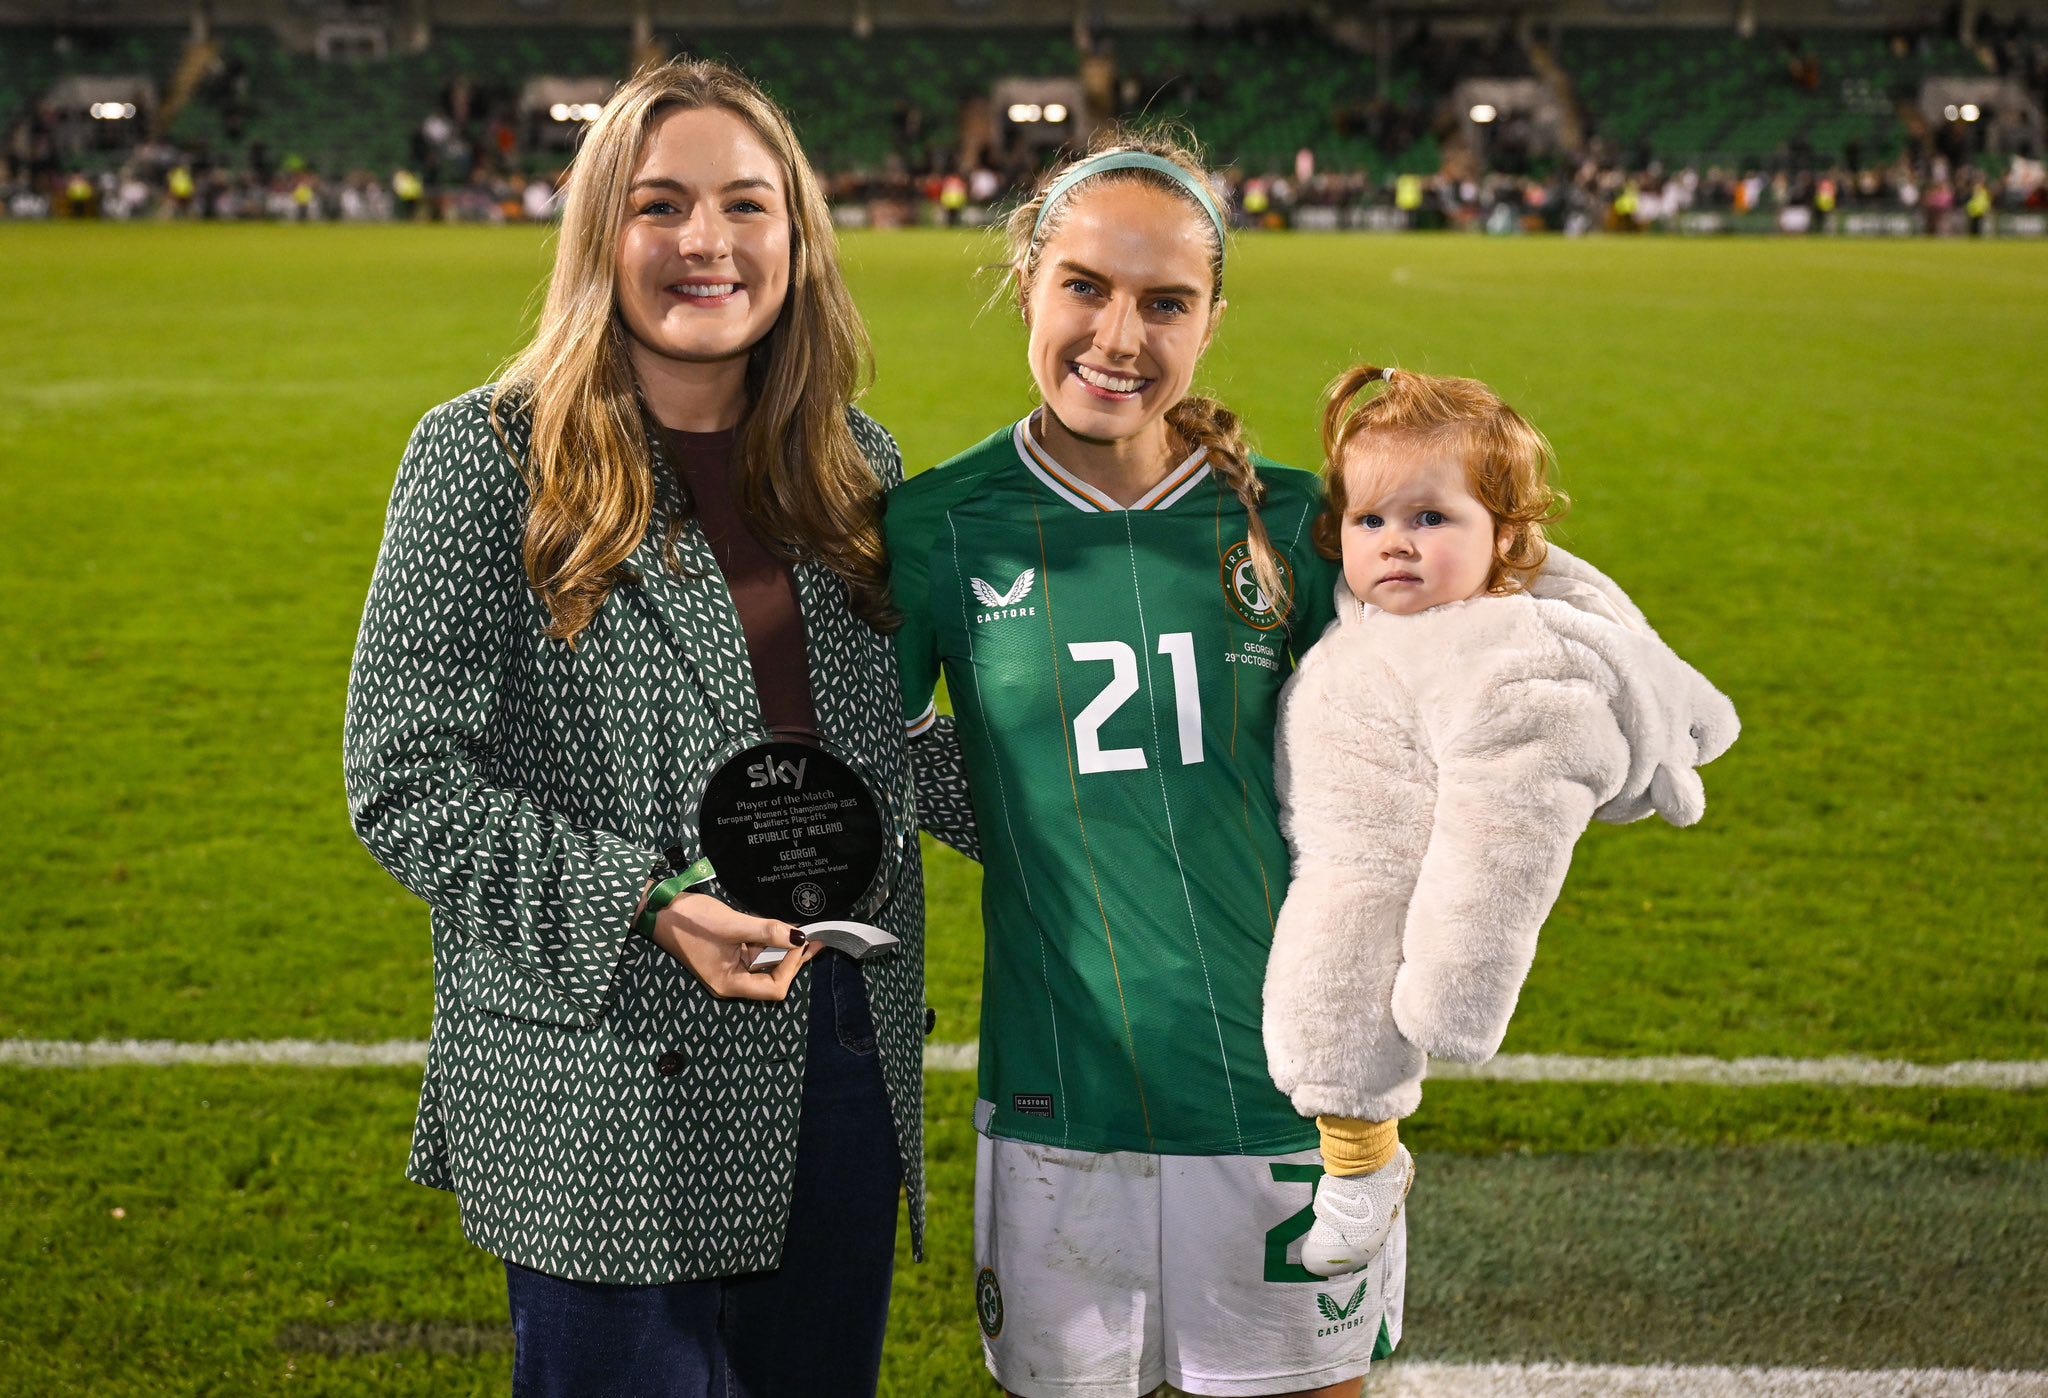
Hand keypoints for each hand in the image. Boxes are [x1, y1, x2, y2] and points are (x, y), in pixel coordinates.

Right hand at [649, 892, 821, 999]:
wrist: (659, 909)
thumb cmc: (691, 922)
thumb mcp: (733, 925)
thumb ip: (768, 931)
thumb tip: (800, 937)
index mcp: (730, 984)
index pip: (774, 988)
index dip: (790, 968)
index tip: (800, 943)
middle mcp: (732, 981)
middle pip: (772, 977)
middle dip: (792, 958)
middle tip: (814, 937)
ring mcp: (729, 966)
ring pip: (765, 961)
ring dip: (781, 947)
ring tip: (801, 929)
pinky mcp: (727, 952)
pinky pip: (754, 950)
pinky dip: (768, 940)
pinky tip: (780, 926)